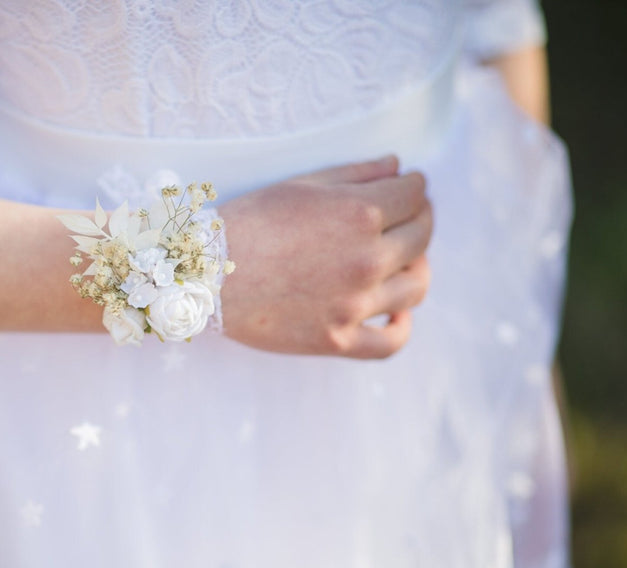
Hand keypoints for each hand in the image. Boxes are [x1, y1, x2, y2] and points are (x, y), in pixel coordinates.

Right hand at [220, 155, 431, 357]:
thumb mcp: (300, 186)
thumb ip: (355, 174)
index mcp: (359, 214)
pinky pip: (390, 342)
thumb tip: (397, 166)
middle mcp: (366, 260)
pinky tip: (395, 312)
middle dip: (421, 218)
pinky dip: (402, 327)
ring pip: (416, 286)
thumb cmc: (247, 223)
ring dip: (418, 266)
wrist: (204, 276)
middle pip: (422, 237)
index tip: (408, 185)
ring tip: (404, 258)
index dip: (414, 185)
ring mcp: (355, 304)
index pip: (414, 195)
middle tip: (410, 214)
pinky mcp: (338, 339)